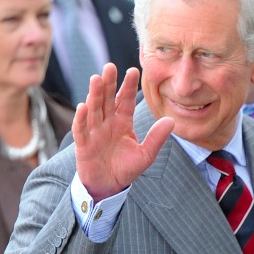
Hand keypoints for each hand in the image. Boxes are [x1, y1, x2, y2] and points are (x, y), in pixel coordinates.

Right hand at [72, 63, 173, 201]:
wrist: (108, 186)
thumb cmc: (125, 169)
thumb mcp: (146, 154)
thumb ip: (156, 138)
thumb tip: (171, 120)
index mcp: (122, 122)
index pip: (126, 100)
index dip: (128, 86)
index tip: (133, 71)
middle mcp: (107, 122)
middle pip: (107, 99)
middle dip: (109, 83)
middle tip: (110, 66)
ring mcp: (94, 132)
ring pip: (94, 109)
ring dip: (94, 94)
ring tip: (96, 79)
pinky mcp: (83, 144)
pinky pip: (81, 130)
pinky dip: (81, 119)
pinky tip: (83, 106)